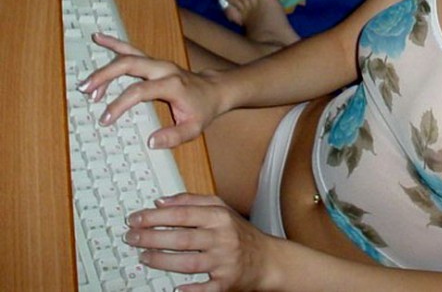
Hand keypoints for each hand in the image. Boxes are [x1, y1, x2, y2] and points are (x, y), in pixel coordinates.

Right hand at [78, 33, 221, 148]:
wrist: (216, 90)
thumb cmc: (203, 109)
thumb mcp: (194, 128)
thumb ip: (174, 137)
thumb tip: (152, 141)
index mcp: (172, 85)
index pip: (139, 91)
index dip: (120, 104)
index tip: (106, 118)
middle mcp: (164, 69)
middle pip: (130, 65)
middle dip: (105, 76)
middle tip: (87, 91)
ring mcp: (159, 63)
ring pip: (129, 55)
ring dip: (106, 65)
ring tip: (87, 80)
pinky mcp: (154, 62)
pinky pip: (132, 50)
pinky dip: (115, 44)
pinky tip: (99, 38)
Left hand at [126, 193, 271, 291]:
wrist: (267, 260)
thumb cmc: (240, 233)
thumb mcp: (221, 209)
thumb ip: (191, 201)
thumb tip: (160, 201)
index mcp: (219, 217)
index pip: (182, 213)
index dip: (155, 216)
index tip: (136, 218)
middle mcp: (222, 237)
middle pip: (181, 237)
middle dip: (151, 237)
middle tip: (131, 237)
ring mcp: (224, 261)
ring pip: (188, 262)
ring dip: (161, 260)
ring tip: (142, 256)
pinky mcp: (225, 283)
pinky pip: (205, 289)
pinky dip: (190, 290)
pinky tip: (174, 289)